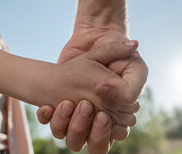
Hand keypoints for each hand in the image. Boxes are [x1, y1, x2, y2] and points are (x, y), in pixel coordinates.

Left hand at [38, 24, 147, 151]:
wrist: (96, 37)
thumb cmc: (119, 54)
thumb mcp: (134, 67)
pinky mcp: (61, 106)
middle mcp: (97, 119)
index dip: (105, 131)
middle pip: (92, 145)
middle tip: (85, 106)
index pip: (113, 137)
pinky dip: (47, 117)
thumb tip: (106, 93)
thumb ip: (131, 86)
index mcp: (118, 115)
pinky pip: (52, 123)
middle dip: (86, 130)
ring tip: (67, 103)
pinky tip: (47, 107)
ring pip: (72, 140)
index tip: (102, 114)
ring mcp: (78, 114)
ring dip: (67, 125)